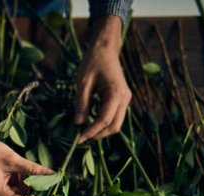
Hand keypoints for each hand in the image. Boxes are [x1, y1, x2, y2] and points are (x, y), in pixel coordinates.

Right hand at [0, 114, 53, 195]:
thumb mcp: (14, 160)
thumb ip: (33, 170)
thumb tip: (52, 174)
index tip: (51, 193)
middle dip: (31, 192)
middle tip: (41, 178)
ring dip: (23, 187)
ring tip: (20, 170)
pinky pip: (10, 193)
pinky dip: (16, 184)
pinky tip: (15, 172)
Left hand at [74, 15, 130, 142]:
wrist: (105, 49)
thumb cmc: (93, 62)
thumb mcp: (83, 82)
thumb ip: (81, 103)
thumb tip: (78, 123)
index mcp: (116, 93)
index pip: (104, 120)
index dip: (91, 132)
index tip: (78, 139)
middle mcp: (125, 98)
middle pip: (114, 127)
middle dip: (98, 135)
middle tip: (80, 138)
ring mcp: (125, 99)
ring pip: (116, 124)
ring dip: (101, 131)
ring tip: (84, 132)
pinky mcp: (122, 99)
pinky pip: (114, 117)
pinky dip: (103, 124)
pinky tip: (90, 123)